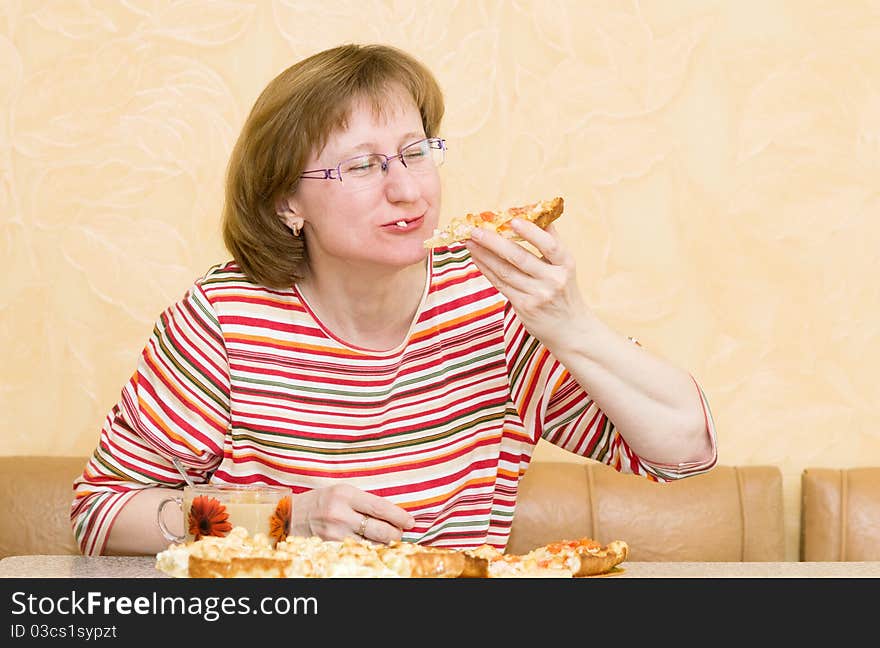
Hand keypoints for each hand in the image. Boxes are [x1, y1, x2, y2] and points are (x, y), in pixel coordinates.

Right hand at [291, 484, 414, 543]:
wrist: (287, 516)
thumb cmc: (319, 501)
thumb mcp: (340, 492)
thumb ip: (364, 501)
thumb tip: (392, 514)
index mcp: (345, 494)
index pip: (381, 507)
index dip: (399, 516)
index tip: (410, 522)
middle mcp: (340, 514)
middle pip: (380, 530)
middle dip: (396, 534)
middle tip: (400, 533)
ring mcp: (335, 534)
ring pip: (372, 545)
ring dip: (385, 545)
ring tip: (389, 541)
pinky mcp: (329, 548)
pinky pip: (358, 552)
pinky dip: (370, 551)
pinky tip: (374, 548)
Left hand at [465, 219, 588, 347]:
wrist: (570, 329)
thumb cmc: (564, 291)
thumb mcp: (565, 266)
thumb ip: (551, 241)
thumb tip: (533, 212)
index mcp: (566, 264)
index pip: (549, 245)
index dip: (531, 232)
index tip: (512, 219)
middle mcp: (553, 280)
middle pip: (519, 257)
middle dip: (494, 241)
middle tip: (475, 230)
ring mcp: (538, 295)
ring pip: (505, 271)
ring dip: (484, 255)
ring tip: (470, 242)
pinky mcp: (524, 307)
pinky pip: (501, 284)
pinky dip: (487, 270)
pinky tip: (477, 258)